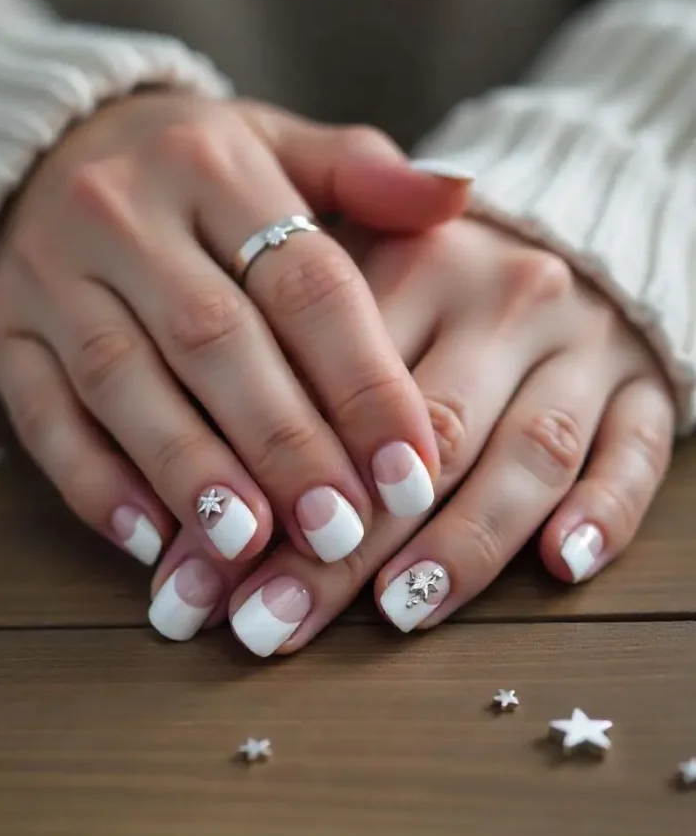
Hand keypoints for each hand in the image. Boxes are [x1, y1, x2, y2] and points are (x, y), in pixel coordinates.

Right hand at [0, 90, 468, 571]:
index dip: (363, 378)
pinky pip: (41, 411)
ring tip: (252, 546)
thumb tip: (461, 194)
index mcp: (213, 163)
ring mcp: (50, 272)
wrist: (40, 146)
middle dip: (283, 442)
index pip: (305, 279)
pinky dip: (93, 481)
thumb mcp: (272, 142)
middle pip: (216, 339)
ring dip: (190, 471)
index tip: (412, 465)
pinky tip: (149, 540)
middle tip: (341, 530)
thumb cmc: (186, 165)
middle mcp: (123, 213)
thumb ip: (362, 175)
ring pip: (124, 381)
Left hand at [146, 219, 674, 650]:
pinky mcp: (644, 384)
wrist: (566, 216)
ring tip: (398, 610)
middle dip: (349, 540)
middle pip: (430, 433)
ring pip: (530, 451)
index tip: (207, 570)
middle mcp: (505, 300)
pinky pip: (636, 452)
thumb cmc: (433, 266)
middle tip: (272, 619)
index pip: (345, 384)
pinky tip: (561, 563)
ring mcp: (584, 345)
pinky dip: (606, 512)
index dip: (275, 483)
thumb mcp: (357, 262)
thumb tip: (192, 488)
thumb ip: (281, 345)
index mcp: (418, 260)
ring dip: (466, 541)